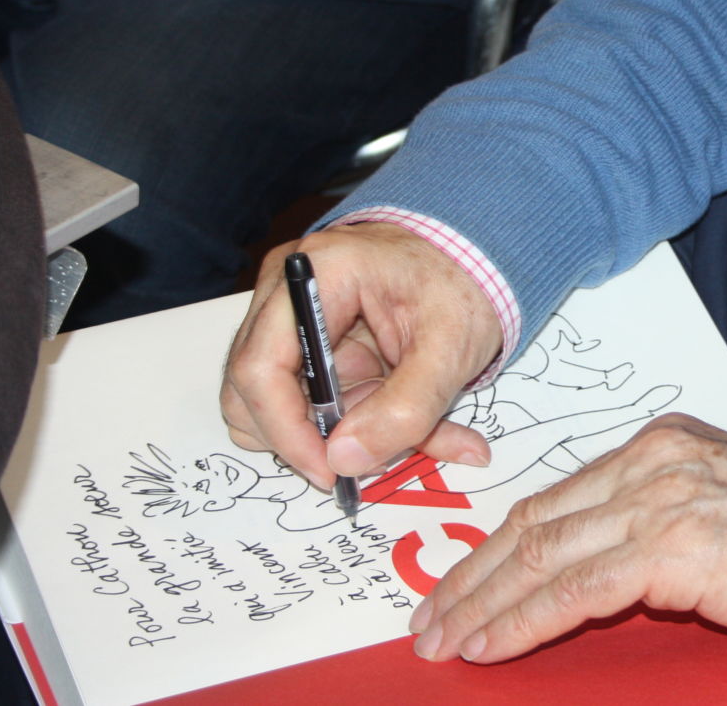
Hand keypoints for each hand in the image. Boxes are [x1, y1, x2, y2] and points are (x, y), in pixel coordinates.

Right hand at [222, 221, 503, 487]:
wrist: (475, 257)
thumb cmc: (465, 284)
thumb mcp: (451, 349)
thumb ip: (406, 408)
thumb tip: (344, 459)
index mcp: (319, 271)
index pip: (262, 365)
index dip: (286, 430)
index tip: (329, 470)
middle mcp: (286, 288)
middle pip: (251, 388)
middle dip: (304, 436)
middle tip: (363, 457)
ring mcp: (289, 312)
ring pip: (273, 401)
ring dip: (328, 432)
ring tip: (392, 423)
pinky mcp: (305, 338)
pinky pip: (304, 398)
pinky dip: (343, 423)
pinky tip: (390, 414)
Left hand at [408, 414, 726, 663]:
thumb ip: (670, 523)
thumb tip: (616, 570)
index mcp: (665, 447)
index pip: (560, 498)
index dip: (501, 544)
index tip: (464, 581)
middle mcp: (654, 462)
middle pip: (536, 521)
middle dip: (473, 575)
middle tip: (431, 618)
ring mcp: (661, 500)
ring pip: (542, 553)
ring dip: (482, 602)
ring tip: (443, 641)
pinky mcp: (674, 547)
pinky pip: (575, 590)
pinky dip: (522, 620)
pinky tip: (490, 645)